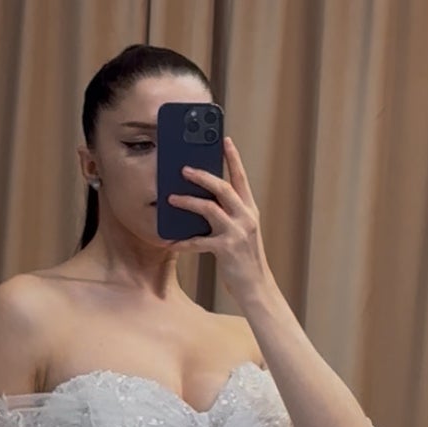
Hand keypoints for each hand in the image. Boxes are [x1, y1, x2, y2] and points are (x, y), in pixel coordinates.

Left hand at [166, 135, 272, 304]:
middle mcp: (246, 217)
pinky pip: (199, 241)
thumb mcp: (242, 232)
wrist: (257, 286)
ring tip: (171, 198)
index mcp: (250, 210)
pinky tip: (170, 242)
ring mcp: (237, 232)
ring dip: (187, 202)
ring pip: (208, 208)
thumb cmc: (245, 259)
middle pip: (222, 187)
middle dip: (202, 176)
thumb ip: (229, 216)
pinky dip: (183, 242)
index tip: (224, 140)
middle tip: (184, 168)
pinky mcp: (226, 249)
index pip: (241, 178)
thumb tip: (204, 202)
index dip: (233, 158)